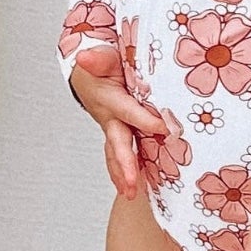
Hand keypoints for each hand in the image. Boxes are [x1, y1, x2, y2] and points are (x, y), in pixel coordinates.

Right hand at [69, 44, 165, 201]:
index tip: (166, 128)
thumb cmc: (99, 66)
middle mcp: (109, 118)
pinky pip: (120, 155)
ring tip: (129, 193)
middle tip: (131, 182)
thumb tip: (85, 57)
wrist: (87, 74)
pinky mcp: (118, 135)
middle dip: (125, 163)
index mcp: (108, 99)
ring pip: (116, 154)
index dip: (146, 120)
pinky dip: (125, 172)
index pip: (128, 112)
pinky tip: (133, 188)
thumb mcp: (101, 57)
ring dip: (122, 174)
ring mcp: (113, 129)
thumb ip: (97, 58)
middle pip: (117, 143)